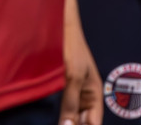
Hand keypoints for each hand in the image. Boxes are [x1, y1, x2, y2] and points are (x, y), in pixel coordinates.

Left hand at [61, 0, 102, 124]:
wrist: (58, 26)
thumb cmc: (71, 48)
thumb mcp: (73, 77)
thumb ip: (70, 103)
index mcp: (94, 94)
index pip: (94, 123)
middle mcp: (83, 97)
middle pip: (81, 121)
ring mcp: (70, 94)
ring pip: (68, 117)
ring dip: (63, 122)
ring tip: (50, 123)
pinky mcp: (57, 90)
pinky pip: (58, 108)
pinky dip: (54, 116)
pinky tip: (46, 120)